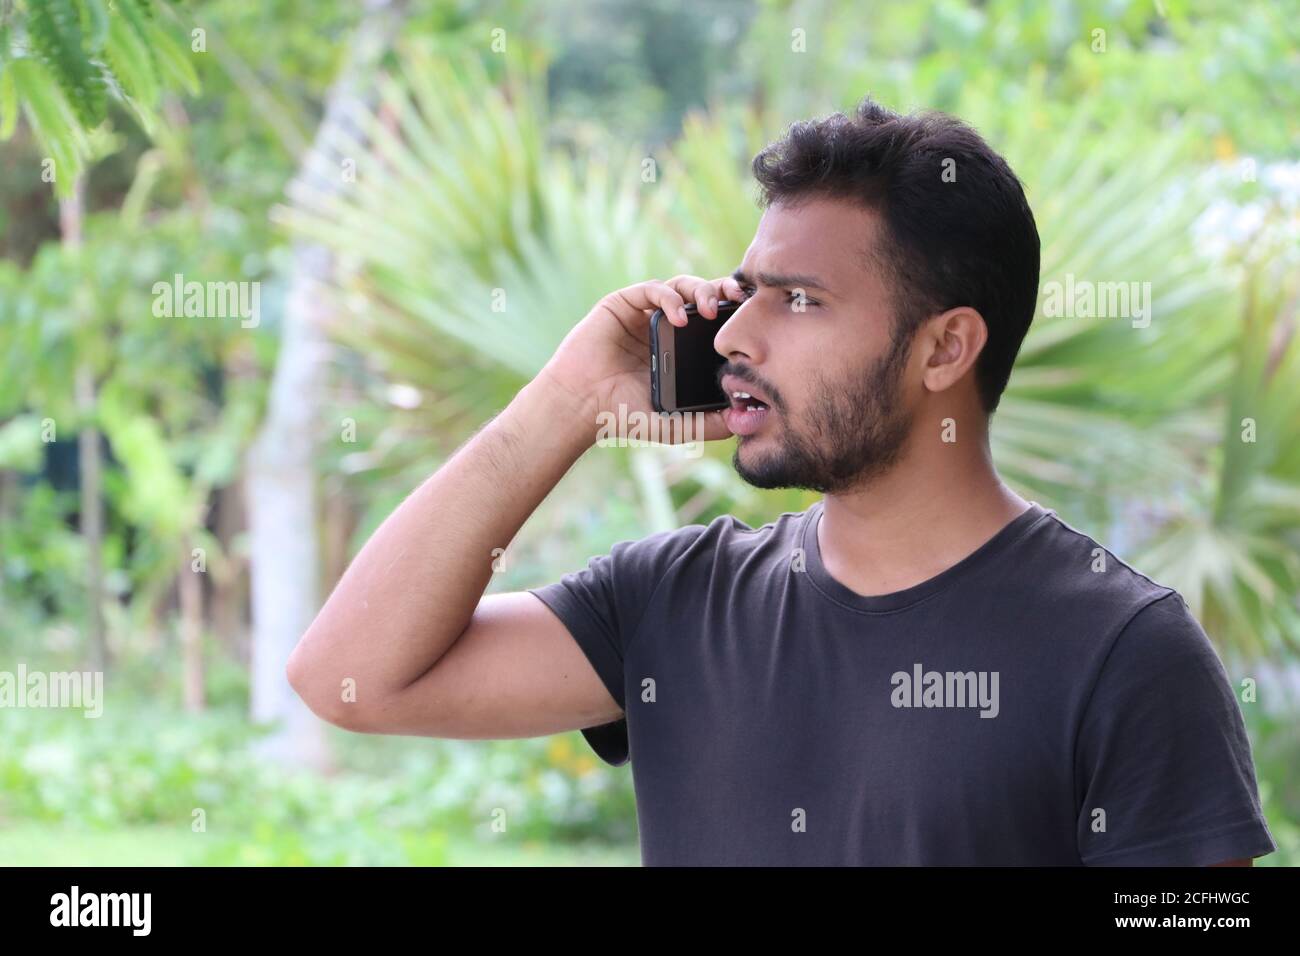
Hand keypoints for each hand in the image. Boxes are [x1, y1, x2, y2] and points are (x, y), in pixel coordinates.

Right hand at [537, 274, 745, 444]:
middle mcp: (666, 326)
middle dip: (725, 292)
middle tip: (742, 301)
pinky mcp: (622, 304)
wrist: (582, 407)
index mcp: (682, 348)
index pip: (717, 320)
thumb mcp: (678, 424)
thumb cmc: (625, 416)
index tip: (757, 317)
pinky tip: (678, 317)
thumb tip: (749, 421)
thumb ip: (711, 423)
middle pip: (704, 295)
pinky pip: (653, 290)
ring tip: (711, 309)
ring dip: (701, 291)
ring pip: (682, 285)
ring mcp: (644, 313)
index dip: (737, 313)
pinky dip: (669, 299)